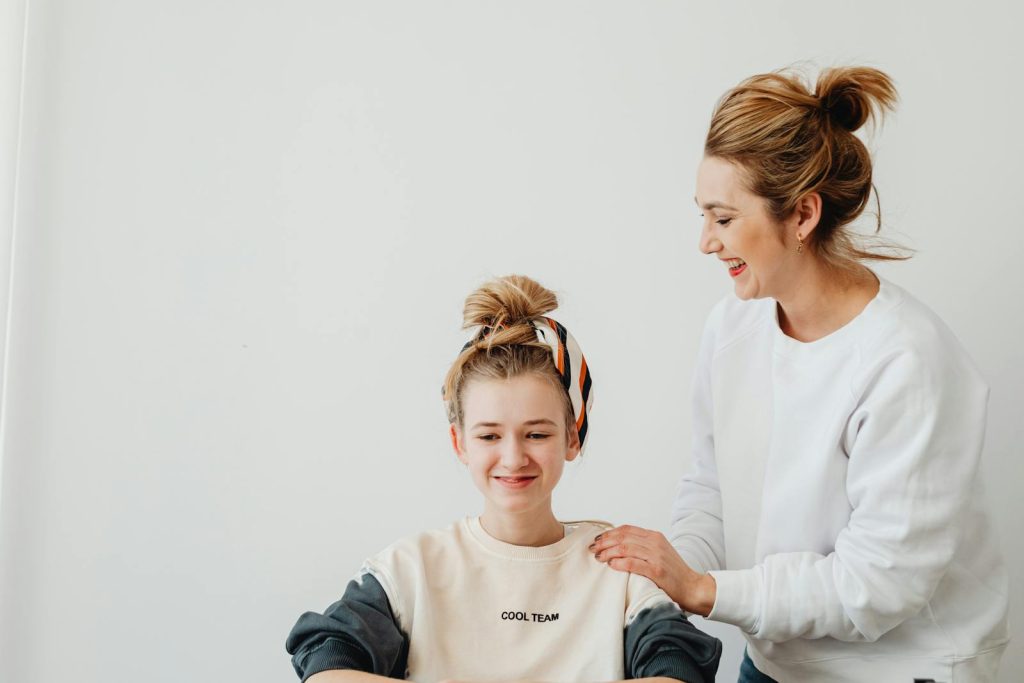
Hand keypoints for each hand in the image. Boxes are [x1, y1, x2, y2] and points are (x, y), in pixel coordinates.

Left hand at [588, 525, 716, 616]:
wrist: (693, 588)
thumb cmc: (674, 574)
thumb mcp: (659, 553)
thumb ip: (643, 547)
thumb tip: (618, 546)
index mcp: (655, 537)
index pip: (627, 529)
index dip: (610, 533)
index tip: (598, 539)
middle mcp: (655, 543)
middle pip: (623, 536)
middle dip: (605, 542)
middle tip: (593, 548)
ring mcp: (656, 556)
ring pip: (625, 548)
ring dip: (608, 552)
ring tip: (599, 557)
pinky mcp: (657, 571)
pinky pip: (632, 563)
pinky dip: (619, 563)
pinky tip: (611, 565)